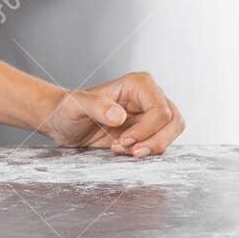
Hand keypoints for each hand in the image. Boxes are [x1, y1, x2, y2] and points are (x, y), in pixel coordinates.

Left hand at [42, 73, 184, 157]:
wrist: (65, 124)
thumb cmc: (67, 110)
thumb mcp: (74, 107)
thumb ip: (95, 106)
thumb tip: (119, 115)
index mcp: (138, 84)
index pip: (160, 109)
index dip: (146, 129)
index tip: (123, 140)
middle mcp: (149, 96)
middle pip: (173, 121)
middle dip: (154, 141)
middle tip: (130, 152)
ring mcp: (151, 114)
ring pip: (172, 133)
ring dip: (153, 148)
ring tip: (126, 152)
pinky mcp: (148, 131)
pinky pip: (160, 143)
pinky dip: (147, 153)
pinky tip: (124, 152)